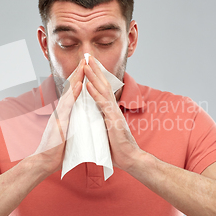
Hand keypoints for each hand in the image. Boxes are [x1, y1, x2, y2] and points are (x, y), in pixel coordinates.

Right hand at [31, 59, 84, 174]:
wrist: (45, 160)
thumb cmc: (57, 149)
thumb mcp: (68, 130)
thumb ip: (72, 121)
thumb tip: (79, 116)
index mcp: (65, 112)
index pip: (73, 92)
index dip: (80, 78)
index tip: (87, 67)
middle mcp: (61, 110)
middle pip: (71, 87)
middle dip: (79, 72)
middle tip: (86, 58)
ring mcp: (60, 114)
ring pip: (69, 92)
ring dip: (77, 77)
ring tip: (84, 65)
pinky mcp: (60, 122)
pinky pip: (68, 105)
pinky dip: (74, 94)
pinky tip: (80, 85)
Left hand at [84, 56, 141, 170]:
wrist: (130, 158)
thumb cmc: (118, 148)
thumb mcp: (107, 130)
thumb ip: (102, 121)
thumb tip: (95, 116)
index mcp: (109, 110)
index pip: (102, 89)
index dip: (95, 76)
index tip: (88, 65)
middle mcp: (112, 108)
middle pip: (103, 84)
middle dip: (94, 70)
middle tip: (87, 56)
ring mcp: (113, 113)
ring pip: (102, 90)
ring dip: (93, 77)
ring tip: (85, 65)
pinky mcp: (112, 120)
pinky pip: (102, 104)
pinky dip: (94, 94)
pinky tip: (88, 85)